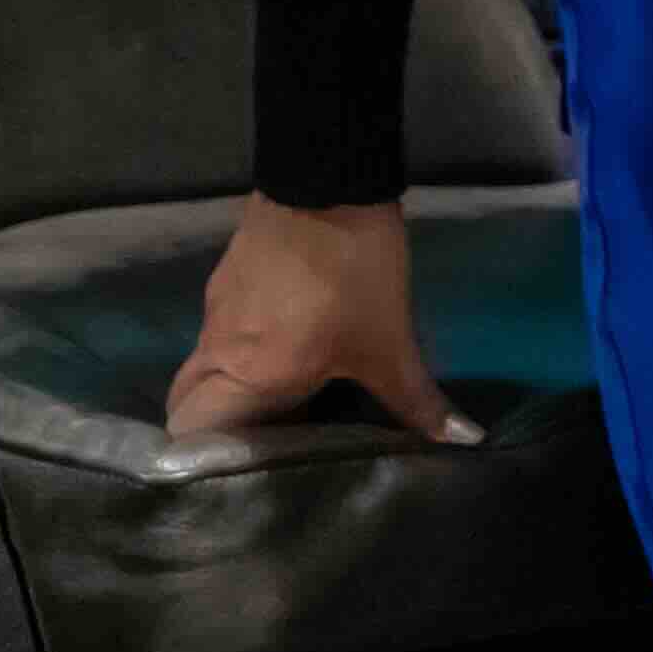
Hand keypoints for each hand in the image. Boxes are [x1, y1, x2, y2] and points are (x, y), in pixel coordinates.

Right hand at [170, 196, 477, 447]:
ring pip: (207, 366)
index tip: (241, 476)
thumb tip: (462, 439)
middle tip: (265, 442)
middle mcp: (217, 345)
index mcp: (249, 373)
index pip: (190, 432)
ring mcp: (217, 307)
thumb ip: (415, 399)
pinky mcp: (229, 278)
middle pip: (190, 403)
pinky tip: (289, 348)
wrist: (326, 176)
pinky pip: (223, 332)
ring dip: (236, 388)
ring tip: (285, 403)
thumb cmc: (352, 270)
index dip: (205, 461)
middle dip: (218, 428)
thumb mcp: (388, 341)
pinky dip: (245, 352)